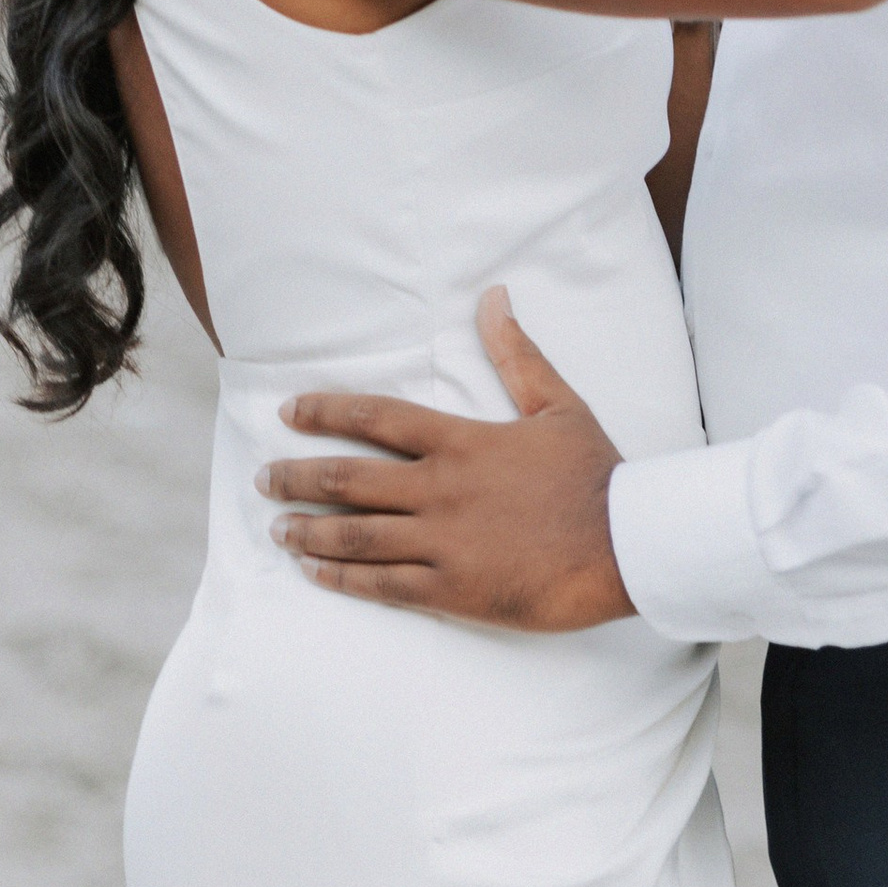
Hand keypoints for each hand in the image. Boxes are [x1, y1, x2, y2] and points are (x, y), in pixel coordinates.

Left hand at [260, 287, 629, 628]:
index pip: (377, 418)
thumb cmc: (593, 474)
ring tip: (278, 530)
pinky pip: (382, 585)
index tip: (289, 412)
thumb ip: (517, 353)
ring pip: (355, 536)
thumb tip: (493, 296)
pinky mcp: (452, 590)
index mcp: (462, 442)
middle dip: (297, 477)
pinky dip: (342, 580)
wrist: (624, 545)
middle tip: (263, 478)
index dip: (327, 411)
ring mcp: (442, 543)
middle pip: (348, 479)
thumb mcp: (557, 404)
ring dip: (309, 531)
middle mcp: (440, 490)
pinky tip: (315, 575)